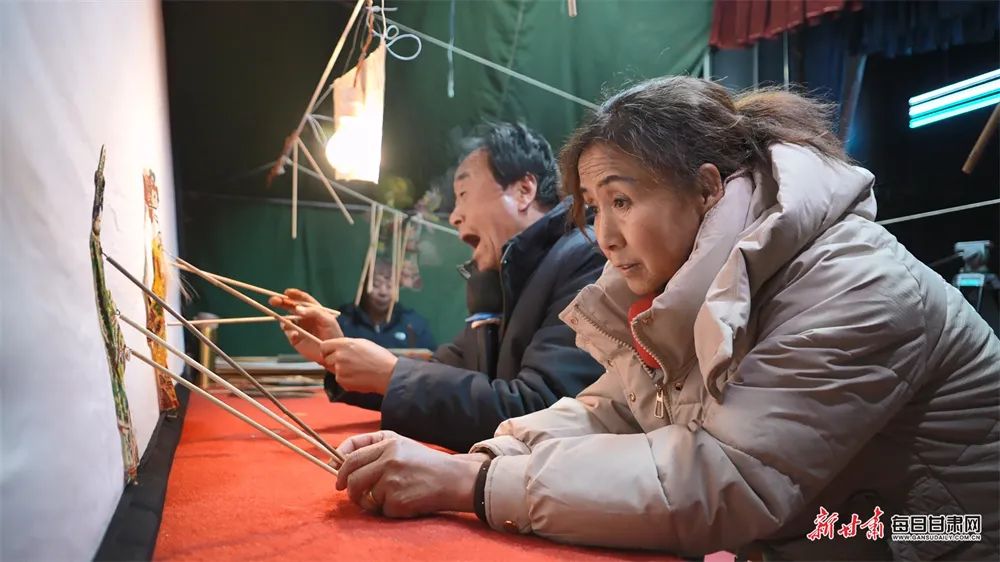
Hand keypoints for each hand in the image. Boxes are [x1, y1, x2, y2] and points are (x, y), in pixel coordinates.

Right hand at [268, 289, 342, 362]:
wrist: (332, 352)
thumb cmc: (333, 333)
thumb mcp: (327, 319)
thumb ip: (313, 312)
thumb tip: (297, 308)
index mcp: (313, 310)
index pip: (302, 299)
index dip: (294, 295)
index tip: (287, 292)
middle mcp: (304, 317)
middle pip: (290, 307)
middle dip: (281, 302)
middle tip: (273, 300)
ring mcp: (298, 327)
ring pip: (286, 319)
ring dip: (282, 317)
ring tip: (287, 322)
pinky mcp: (295, 338)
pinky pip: (288, 332)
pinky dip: (289, 331)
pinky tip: (296, 335)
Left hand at [319, 338, 397, 393]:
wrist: (388, 374)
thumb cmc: (379, 358)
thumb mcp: (363, 343)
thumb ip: (347, 345)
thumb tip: (337, 348)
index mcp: (344, 344)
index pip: (324, 346)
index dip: (327, 350)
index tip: (331, 353)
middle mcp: (339, 356)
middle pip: (326, 359)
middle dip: (334, 361)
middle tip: (348, 363)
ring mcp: (339, 369)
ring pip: (333, 370)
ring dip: (341, 371)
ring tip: (357, 370)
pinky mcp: (342, 381)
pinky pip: (340, 380)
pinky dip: (347, 379)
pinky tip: (359, 377)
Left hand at [336, 431, 479, 517]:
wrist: (453, 479)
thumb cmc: (424, 462)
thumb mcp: (401, 444)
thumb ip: (374, 448)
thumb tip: (341, 463)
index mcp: (389, 444)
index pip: (353, 456)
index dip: (340, 467)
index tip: (337, 477)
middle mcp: (389, 461)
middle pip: (353, 478)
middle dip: (349, 489)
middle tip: (353, 494)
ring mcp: (393, 482)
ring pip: (365, 496)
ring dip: (371, 501)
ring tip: (389, 496)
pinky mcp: (398, 501)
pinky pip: (381, 509)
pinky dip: (388, 509)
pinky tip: (404, 501)